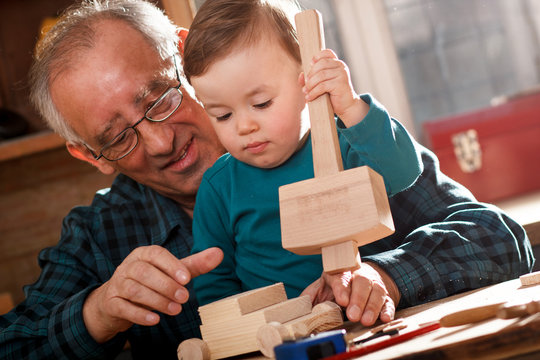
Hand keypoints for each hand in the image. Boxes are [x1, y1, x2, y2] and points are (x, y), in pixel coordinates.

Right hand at [82, 246, 222, 342]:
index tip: (187, 279)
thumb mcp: (171, 272)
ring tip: (175, 310)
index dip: (171, 265)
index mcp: (143, 254)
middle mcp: (128, 266)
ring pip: (134, 290)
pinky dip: (139, 315)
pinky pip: (123, 307)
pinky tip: (155, 320)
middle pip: (144, 272)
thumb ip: (194, 264)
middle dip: (166, 285)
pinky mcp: (111, 303)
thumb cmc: (150, 281)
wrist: (116, 300)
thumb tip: (218, 253)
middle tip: (184, 298)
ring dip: (156, 301)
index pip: (156, 254)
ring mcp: (118, 284)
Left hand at [300, 49, 368, 126]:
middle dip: (310, 74)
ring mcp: (342, 74)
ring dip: (310, 85)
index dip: (317, 56)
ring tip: (305, 92)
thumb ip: (311, 79)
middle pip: (321, 64)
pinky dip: (314, 92)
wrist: (346, 106)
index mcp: (337, 64)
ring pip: (321, 75)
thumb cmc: (333, 95)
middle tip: (305, 85)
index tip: (310, 64)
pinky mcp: (341, 84)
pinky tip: (309, 97)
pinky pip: (323, 86)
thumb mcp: (321, 84)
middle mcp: (341, 66)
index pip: (327, 53)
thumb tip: (301, 75)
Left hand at [301, 262, 399, 325]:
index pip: (341, 276)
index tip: (341, 300)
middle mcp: (359, 275)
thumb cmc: (336, 285)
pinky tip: (384, 318)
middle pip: (361, 282)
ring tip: (366, 320)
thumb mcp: (321, 287)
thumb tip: (298, 305)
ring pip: (376, 291)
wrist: (360, 277)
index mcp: (340, 272)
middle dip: (358, 299)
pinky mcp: (385, 295)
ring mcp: (373, 284)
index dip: (341, 287)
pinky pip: (388, 301)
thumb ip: (311, 295)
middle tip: (352, 315)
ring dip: (372, 307)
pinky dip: (387, 309)